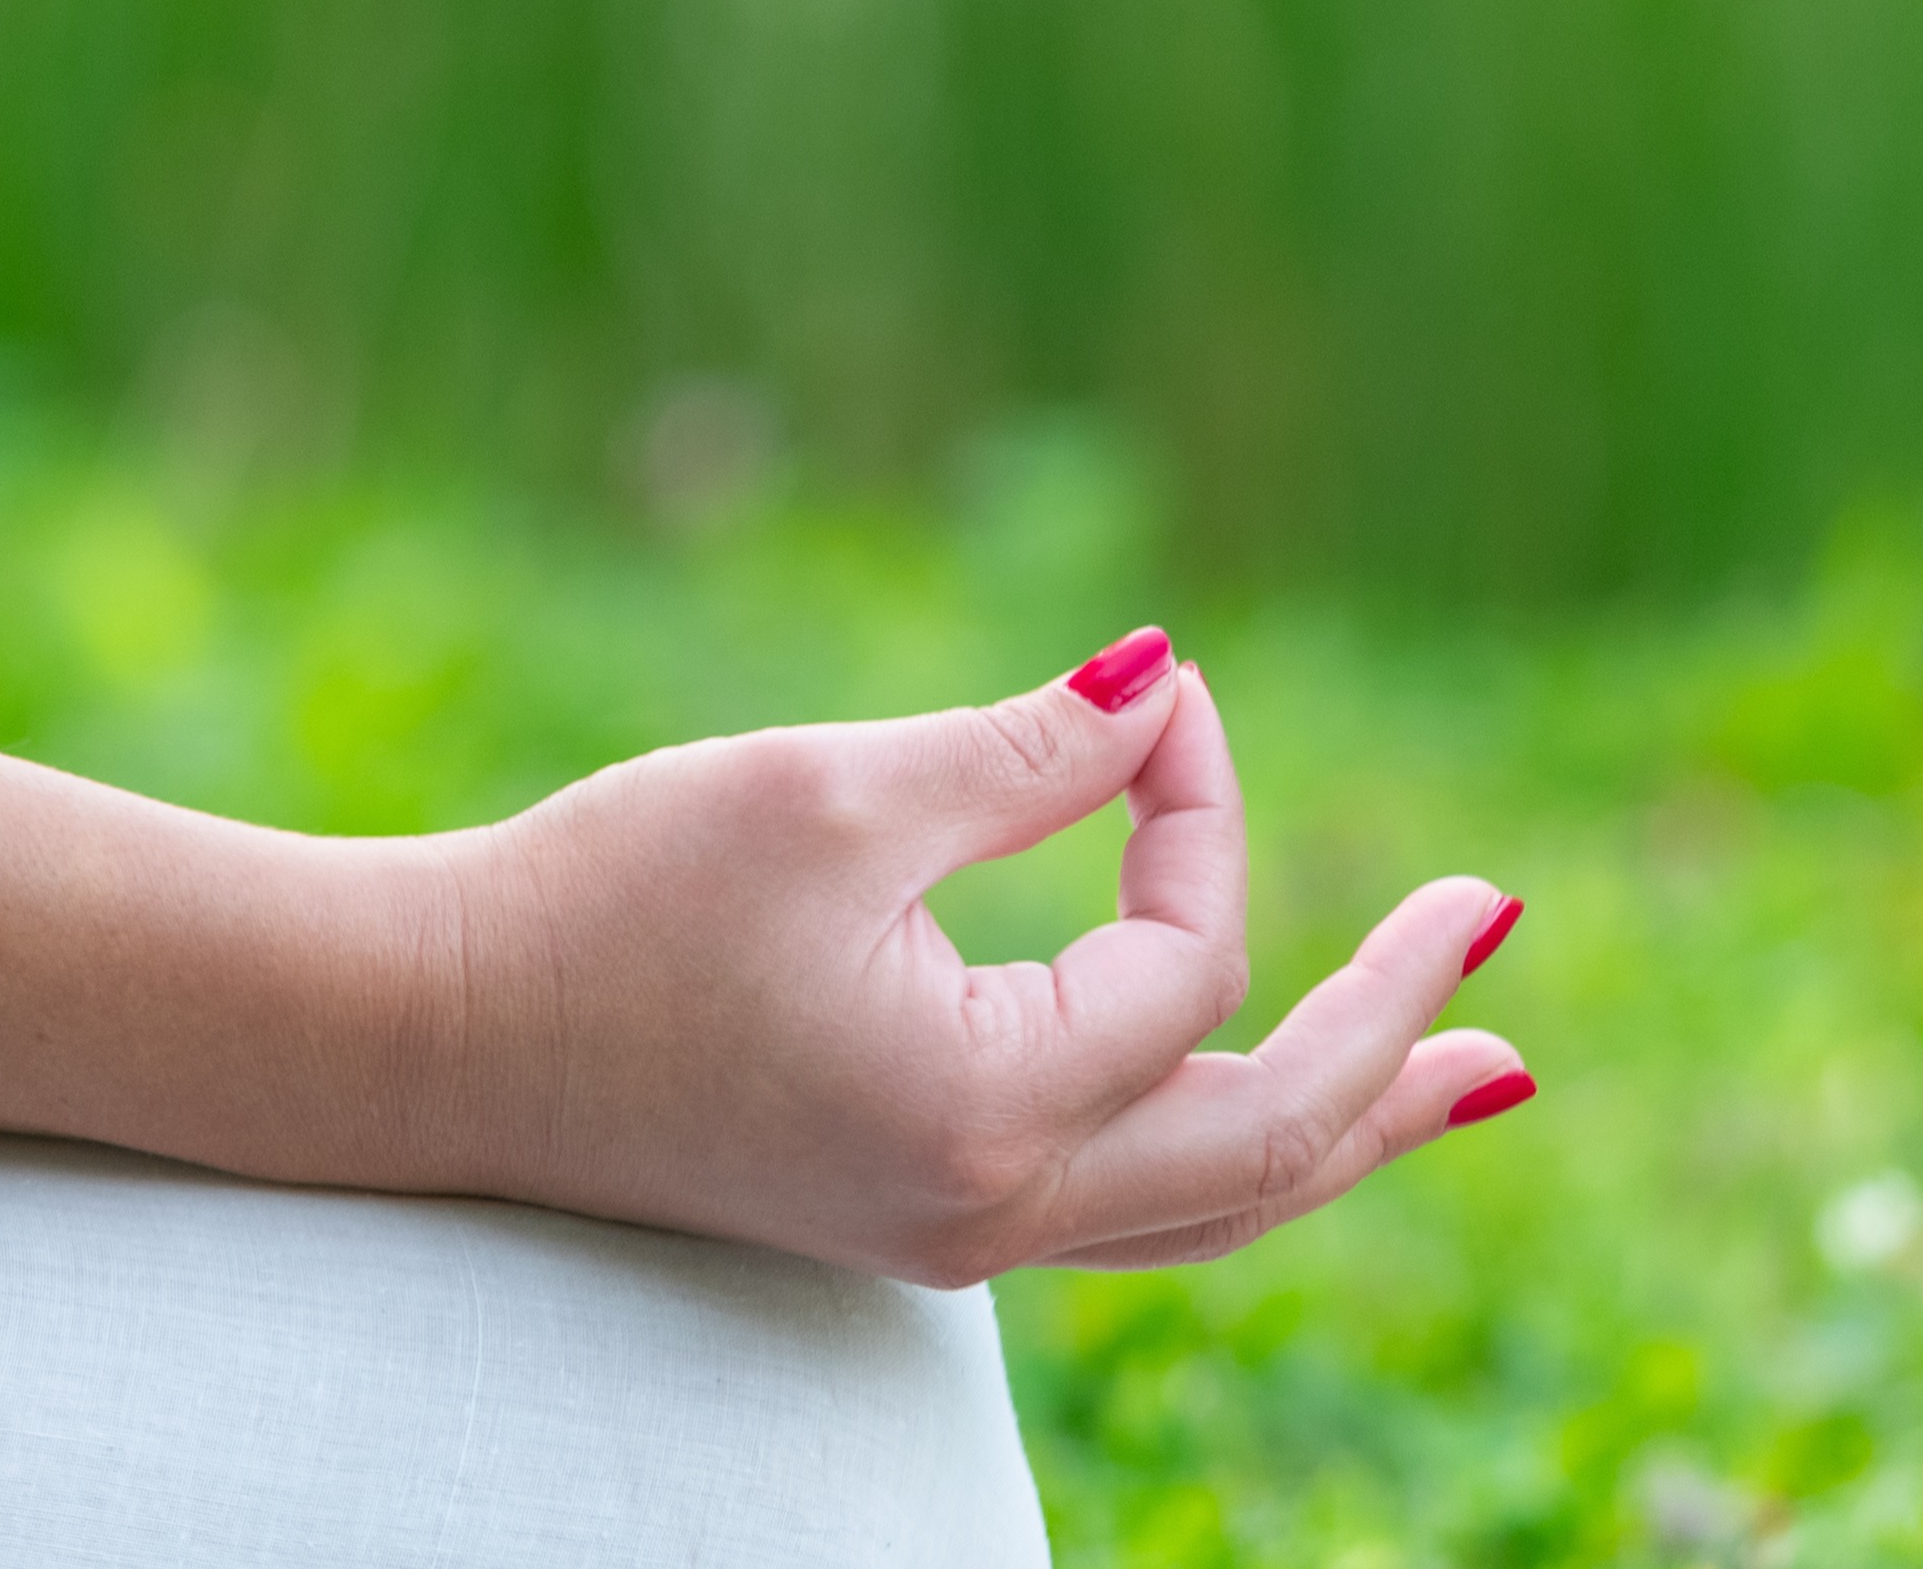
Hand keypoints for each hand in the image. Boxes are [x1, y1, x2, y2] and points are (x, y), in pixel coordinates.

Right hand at [420, 630, 1530, 1285]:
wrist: (428, 1036)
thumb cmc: (606, 903)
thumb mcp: (827, 795)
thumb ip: (1026, 750)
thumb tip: (1162, 688)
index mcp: (988, 1111)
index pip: (1187, 961)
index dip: (1192, 809)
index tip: (1150, 699)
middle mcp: (991, 1210)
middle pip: (1274, 1145)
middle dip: (1397, 1031)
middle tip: (1494, 936)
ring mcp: (947, 1235)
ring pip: (1213, 1203)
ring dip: (1347, 1121)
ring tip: (1464, 1070)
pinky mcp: (898, 1217)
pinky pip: (1128, 1207)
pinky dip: (1228, 1148)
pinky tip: (1256, 1100)